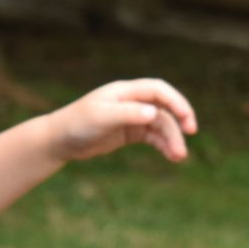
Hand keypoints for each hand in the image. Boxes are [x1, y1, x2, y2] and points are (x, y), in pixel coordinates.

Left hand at [46, 79, 196, 164]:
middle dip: (178, 121)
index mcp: (124, 91)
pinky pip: (153, 137)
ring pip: (160, 125)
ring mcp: (131, 117)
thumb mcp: (101, 118)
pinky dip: (163, 145)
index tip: (186, 118)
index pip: (158, 90)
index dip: (176, 101)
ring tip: (178, 157)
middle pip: (163, 108)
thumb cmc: (76, 124)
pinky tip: (171, 156)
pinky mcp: (129, 132)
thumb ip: (126, 114)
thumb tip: (152, 113)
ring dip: (172, 139)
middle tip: (190, 135)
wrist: (58, 140)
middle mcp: (131, 101)